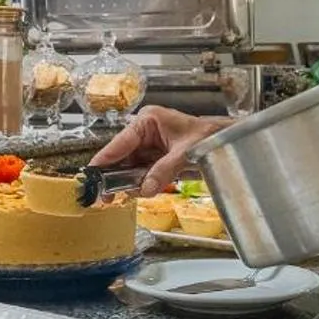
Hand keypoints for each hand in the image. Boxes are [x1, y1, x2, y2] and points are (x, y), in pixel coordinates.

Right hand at [89, 106, 233, 195]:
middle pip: (122, 156)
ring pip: (130, 167)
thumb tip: (146, 188)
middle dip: (114, 176)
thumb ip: (164, 170)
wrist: (227, 142)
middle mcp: (145, 132)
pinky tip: (135, 192)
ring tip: (117, 197)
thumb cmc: (209, 136)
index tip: (91, 173)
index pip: (120, 141)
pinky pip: (142, 173)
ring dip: (126, 183)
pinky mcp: (156, 159)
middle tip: (104, 196)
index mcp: (148, 121)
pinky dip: (139, 184)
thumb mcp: (186, 153)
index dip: (104, 159)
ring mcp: (150, 147)